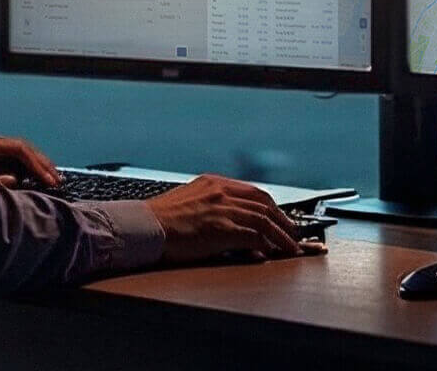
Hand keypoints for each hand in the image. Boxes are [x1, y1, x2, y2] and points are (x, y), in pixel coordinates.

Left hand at [0, 131, 59, 187]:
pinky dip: (23, 171)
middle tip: (57, 179)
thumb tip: (14, 179)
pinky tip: (33, 181)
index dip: (37, 163)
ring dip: (34, 167)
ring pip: (17, 155)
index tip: (50, 179)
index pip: (18, 148)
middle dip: (40, 163)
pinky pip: (8, 163)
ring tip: (51, 180)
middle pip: (21, 148)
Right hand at [146, 175, 304, 262]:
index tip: (281, 217)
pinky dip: (267, 244)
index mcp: (213, 183)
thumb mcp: (189, 203)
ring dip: (281, 235)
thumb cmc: (159, 220)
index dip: (271, 206)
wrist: (144, 227)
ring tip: (291, 247)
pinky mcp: (221, 227)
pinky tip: (272, 253)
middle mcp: (220, 191)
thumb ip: (212, 210)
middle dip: (283, 219)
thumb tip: (230, 226)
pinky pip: (254, 235)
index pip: (252, 192)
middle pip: (264, 203)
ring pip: (264, 220)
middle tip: (293, 234)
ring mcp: (222, 208)